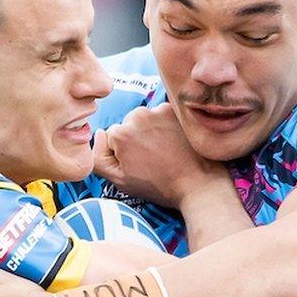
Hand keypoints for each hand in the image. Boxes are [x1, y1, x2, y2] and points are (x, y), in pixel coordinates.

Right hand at [93, 103, 227, 208]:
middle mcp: (137, 116)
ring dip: (152, 130)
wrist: (198, 185)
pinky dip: (167, 125)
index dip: (123, 152)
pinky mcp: (177, 111)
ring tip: (165, 150)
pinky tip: (175, 142)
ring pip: (146, 118)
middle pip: (128, 124)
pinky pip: (163, 115)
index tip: (138, 164)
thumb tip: (99, 133)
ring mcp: (159, 111)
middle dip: (137, 137)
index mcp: (121, 133)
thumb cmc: (158, 186)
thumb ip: (98, 157)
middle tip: (152, 158)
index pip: (113, 136)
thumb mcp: (119, 180)